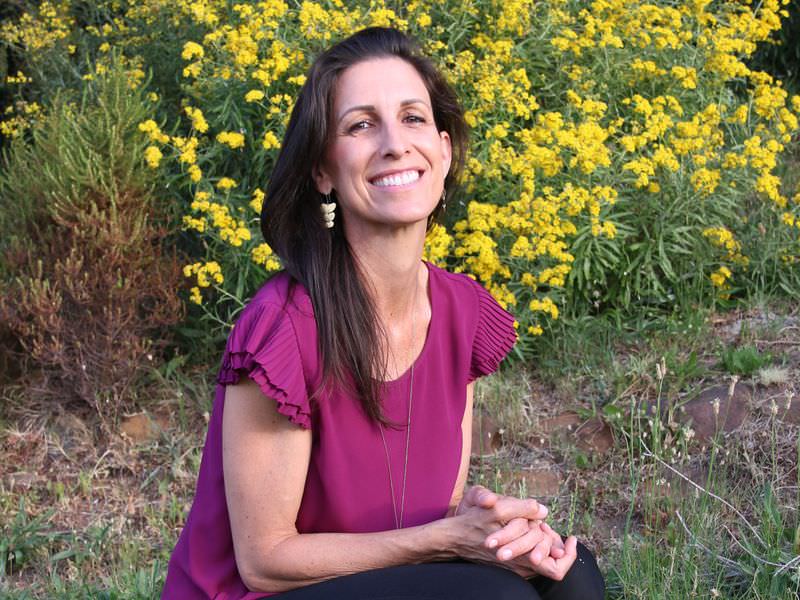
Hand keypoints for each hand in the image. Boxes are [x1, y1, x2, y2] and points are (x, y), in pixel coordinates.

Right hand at [452, 487, 576, 579]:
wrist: (453, 539)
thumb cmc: (473, 524)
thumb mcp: (497, 509)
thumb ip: (522, 508)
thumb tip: (544, 510)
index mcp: (522, 558)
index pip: (558, 569)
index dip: (570, 554)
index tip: (571, 537)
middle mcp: (521, 567)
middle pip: (553, 563)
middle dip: (556, 542)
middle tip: (551, 526)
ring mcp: (515, 566)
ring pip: (542, 559)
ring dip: (544, 541)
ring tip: (540, 525)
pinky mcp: (509, 563)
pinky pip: (531, 557)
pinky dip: (534, 543)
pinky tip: (528, 528)